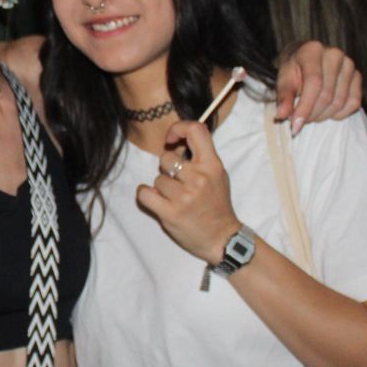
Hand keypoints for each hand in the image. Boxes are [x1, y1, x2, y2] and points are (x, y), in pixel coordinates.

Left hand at [135, 120, 239, 263]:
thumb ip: (200, 159)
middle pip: (166, 158)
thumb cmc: (217, 205)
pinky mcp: (171, 213)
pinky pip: (145, 194)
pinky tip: (154, 199)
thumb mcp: (217, 176)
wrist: (222, 238)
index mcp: (212, 165)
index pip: (195, 130)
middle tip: (176, 181)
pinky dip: (146, 195)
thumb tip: (177, 142)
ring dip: (161, 187)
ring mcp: (184, 196)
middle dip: (166, 169)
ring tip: (173, 197)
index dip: (179, 128)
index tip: (172, 140)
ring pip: (157, 178)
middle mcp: (199, 178)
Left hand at [275, 41, 361, 133]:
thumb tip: (281, 115)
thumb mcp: (283, 79)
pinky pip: (353, 103)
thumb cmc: (293, 70)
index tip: (295, 126)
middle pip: (326, 95)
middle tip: (299, 120)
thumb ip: (283, 97)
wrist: (305, 60)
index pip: (313, 83)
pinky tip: (325, 111)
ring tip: (310, 115)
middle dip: (312, 115)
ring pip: (339, 102)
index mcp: (312, 50)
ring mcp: (349, 65)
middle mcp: (334, 55)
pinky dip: (338, 114)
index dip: (304, 108)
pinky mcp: (358, 76)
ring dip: (323, 116)